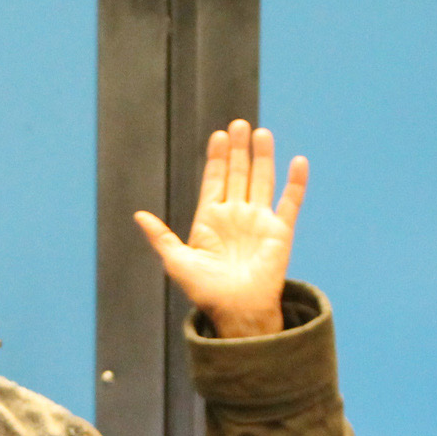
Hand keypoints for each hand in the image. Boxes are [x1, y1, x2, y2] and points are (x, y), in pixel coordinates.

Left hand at [132, 120, 306, 337]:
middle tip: (239, 124)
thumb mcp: (177, 262)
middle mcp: (236, 216)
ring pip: (262, 181)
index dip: (216, 159)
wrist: (237, 311)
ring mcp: (259, 221)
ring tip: (261, 133)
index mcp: (210, 220)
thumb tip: (138, 215)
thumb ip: (160, 236)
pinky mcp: (281, 231)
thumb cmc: (205, 291)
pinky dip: (296, 182)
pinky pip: (290, 202)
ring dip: (262, 157)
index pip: (214, 180)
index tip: (218, 136)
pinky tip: (298, 161)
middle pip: (238, 174)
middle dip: (238, 150)